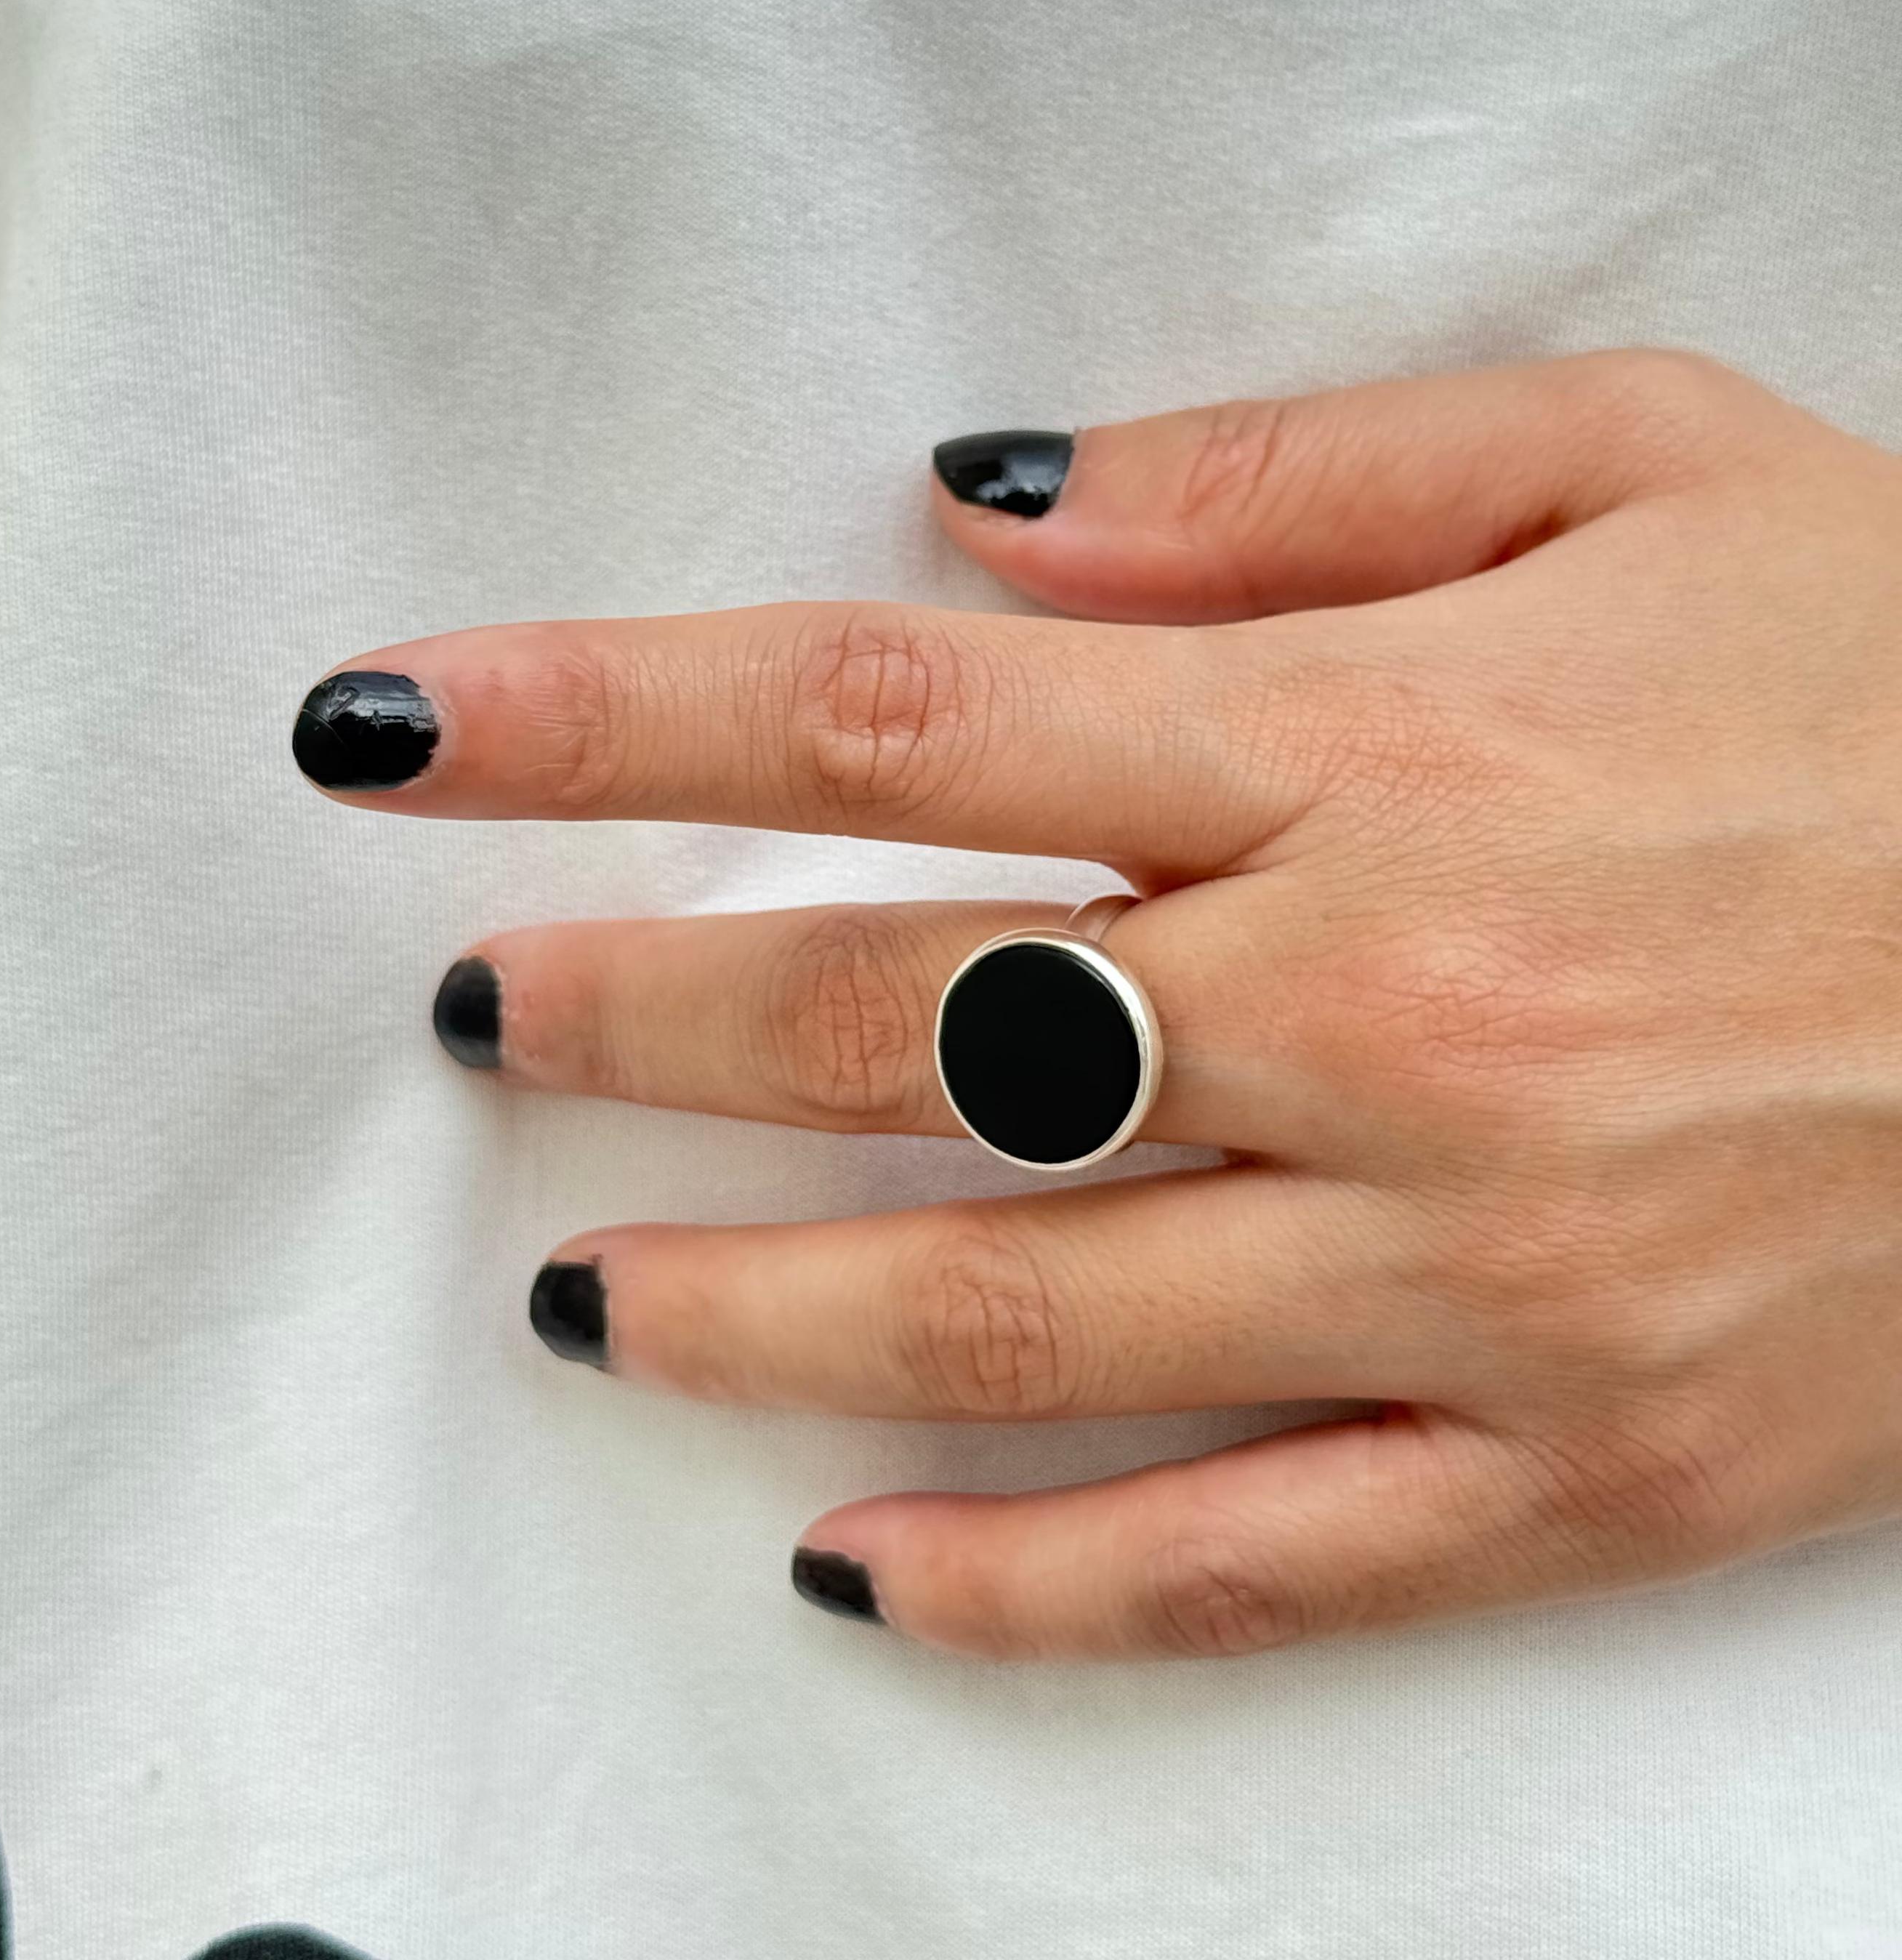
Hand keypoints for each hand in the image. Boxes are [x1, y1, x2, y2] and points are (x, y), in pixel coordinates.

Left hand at [294, 348, 1901, 1659]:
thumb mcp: (1642, 464)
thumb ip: (1289, 488)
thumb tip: (987, 524)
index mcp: (1380, 753)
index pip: (879, 724)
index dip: (600, 718)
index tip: (406, 733)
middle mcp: (1385, 1018)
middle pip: (892, 1022)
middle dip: (634, 1008)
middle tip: (481, 1013)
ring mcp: (1474, 1275)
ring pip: (1017, 1317)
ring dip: (756, 1305)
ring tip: (580, 1288)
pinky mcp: (1578, 1463)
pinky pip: (1245, 1563)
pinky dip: (1025, 1585)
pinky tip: (849, 1558)